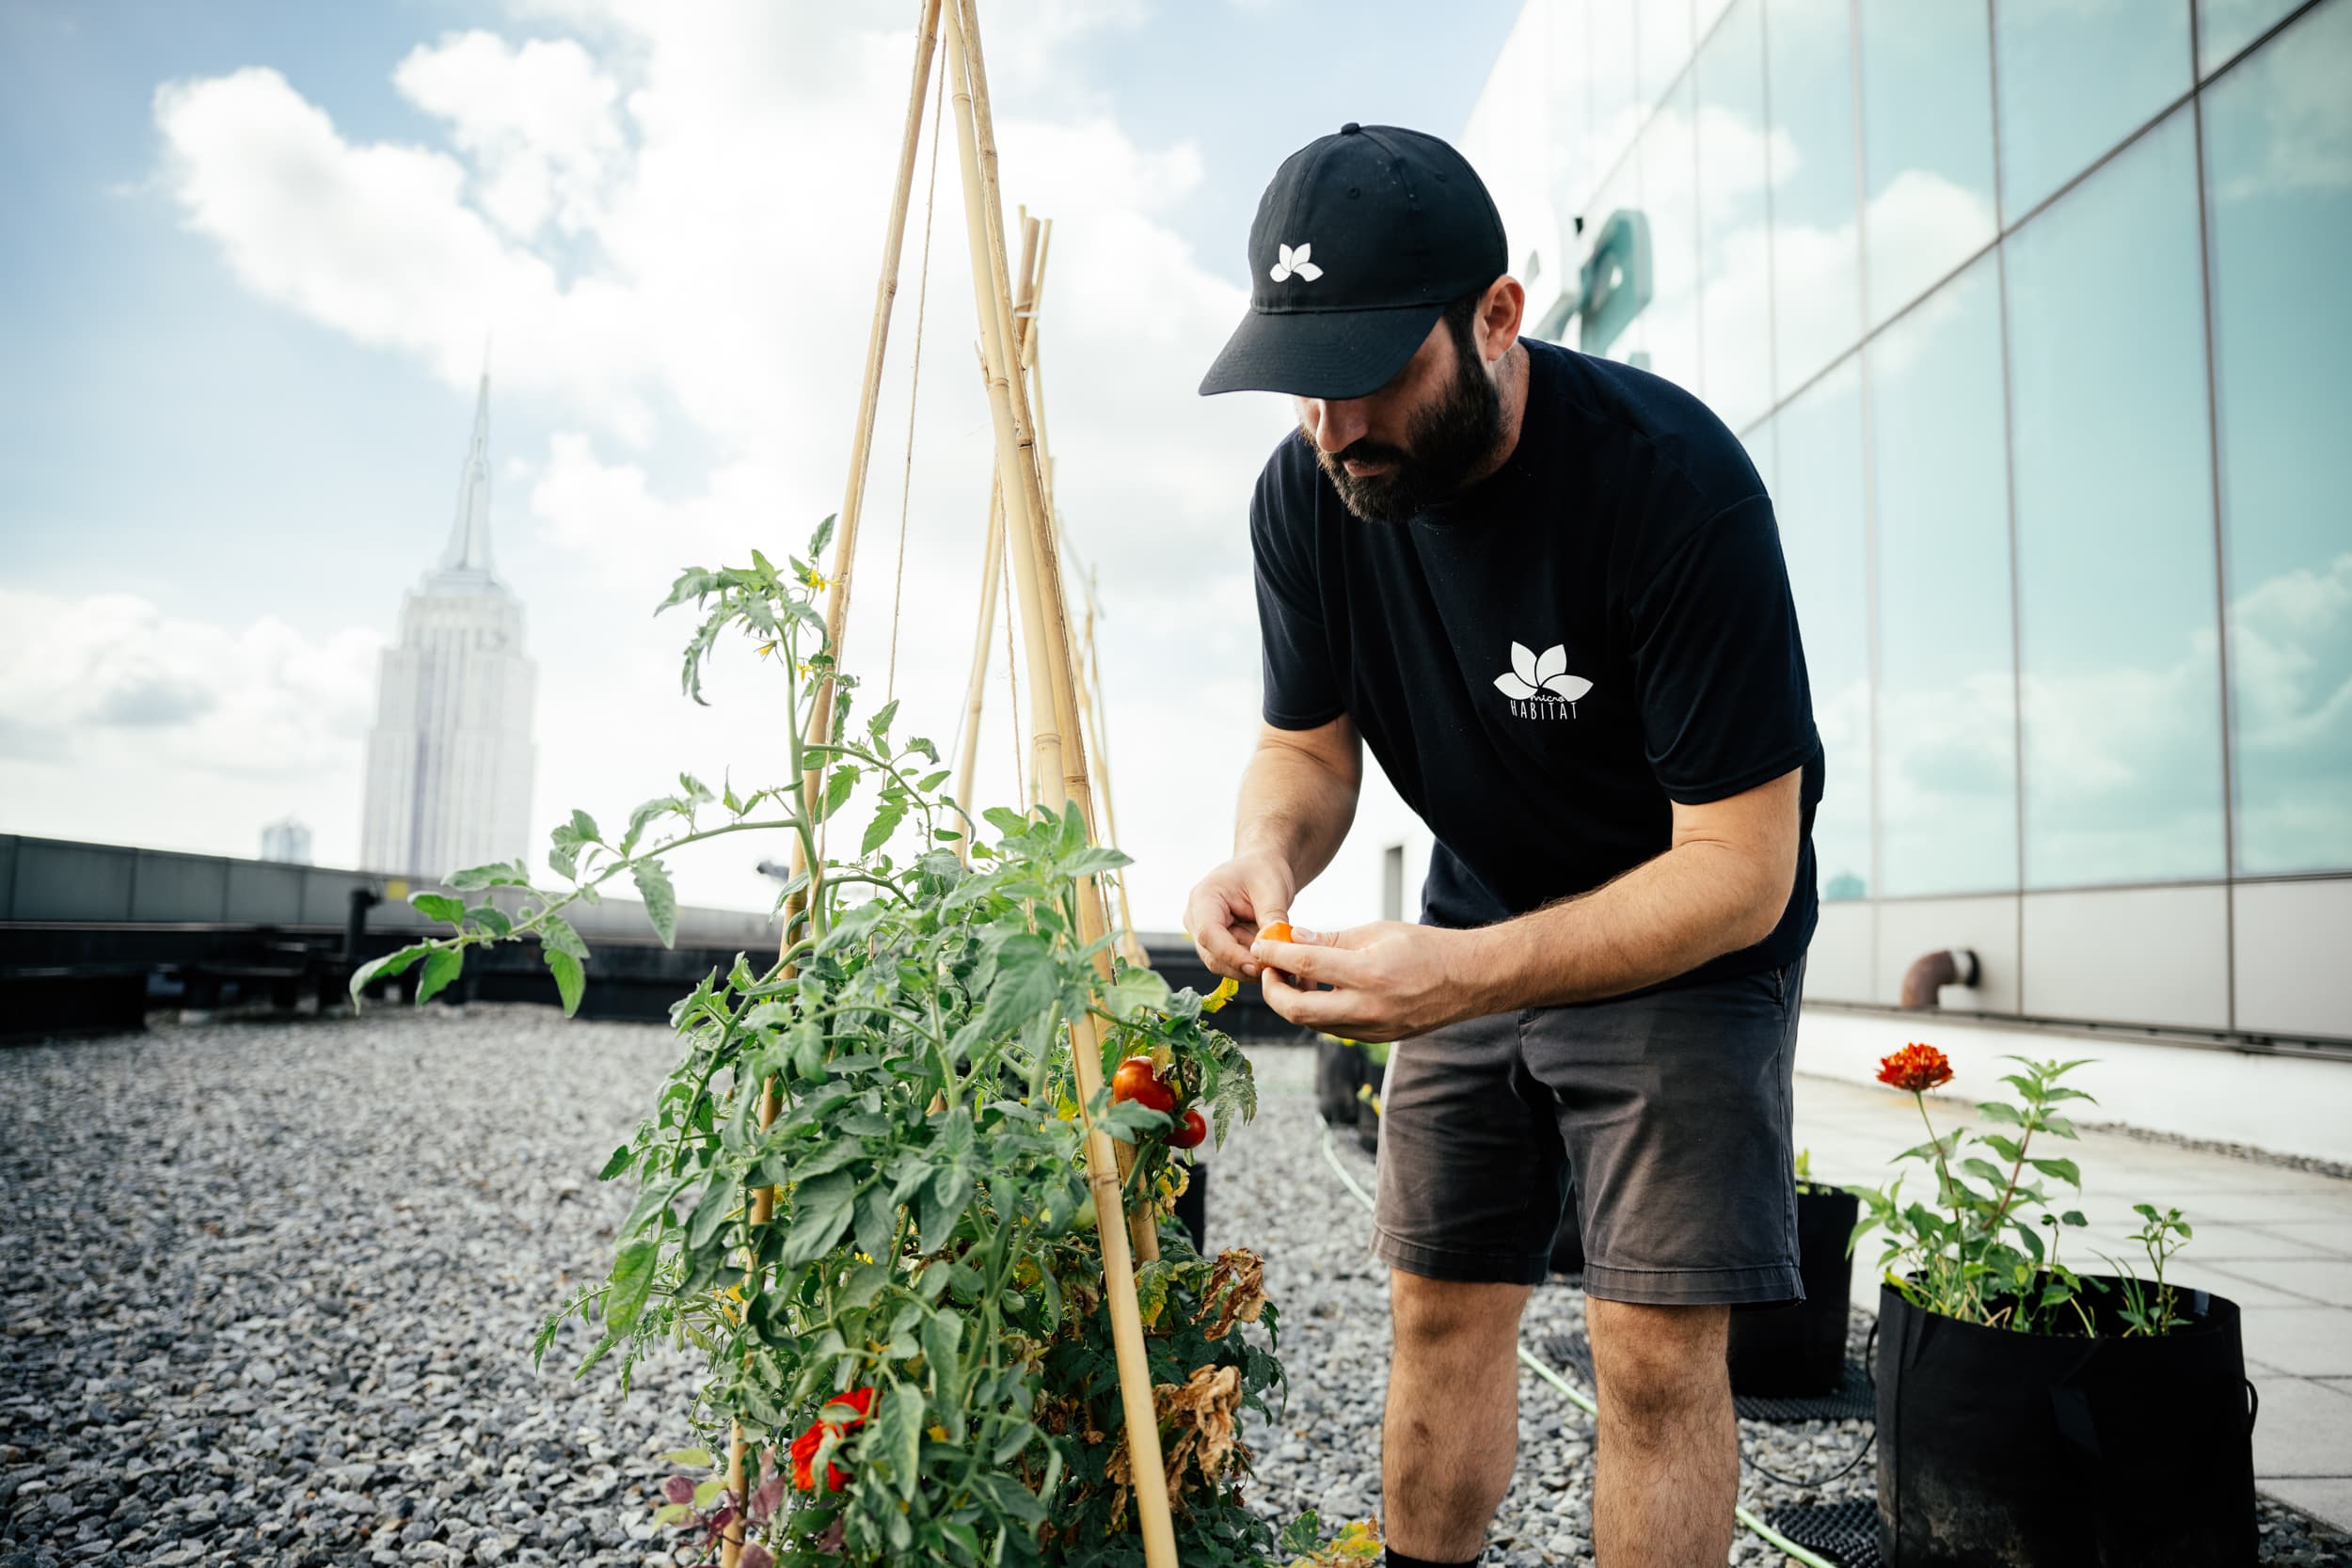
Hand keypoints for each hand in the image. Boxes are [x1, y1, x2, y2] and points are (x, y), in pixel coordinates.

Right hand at [1184, 850, 1298, 979]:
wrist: (1262, 870)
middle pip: (1213, 955)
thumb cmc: (1263, 872)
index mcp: (1203, 898)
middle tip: (1276, 969)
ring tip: (1278, 962)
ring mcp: (1205, 935)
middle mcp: (1197, 919)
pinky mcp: (1218, 945)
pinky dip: (1254, 964)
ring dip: (1251, 966)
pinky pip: (1233, 963)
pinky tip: (1272, 960)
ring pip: (1224, 964)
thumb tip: (1277, 947)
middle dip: (1244, 965)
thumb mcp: (1272, 889)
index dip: (1231, 954)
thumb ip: (1272, 917)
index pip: (1209, 934)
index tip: (1257, 966)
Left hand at [1250, 920, 1486, 1041]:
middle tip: (1269, 968)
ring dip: (1292, 1001)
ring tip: (1293, 975)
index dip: (1275, 953)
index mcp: (1370, 973)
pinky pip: (1333, 1028)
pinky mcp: (1376, 1040)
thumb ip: (1332, 939)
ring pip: (1312, 1023)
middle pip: (1297, 1010)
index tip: (1261, 944)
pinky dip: (1316, 1010)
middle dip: (1273, 990)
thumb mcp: (1378, 931)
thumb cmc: (1425, 948)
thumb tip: (1292, 939)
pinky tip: (1316, 990)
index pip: (1306, 963)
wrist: (1468, 980)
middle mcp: (1369, 1008)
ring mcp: (1372, 1030)